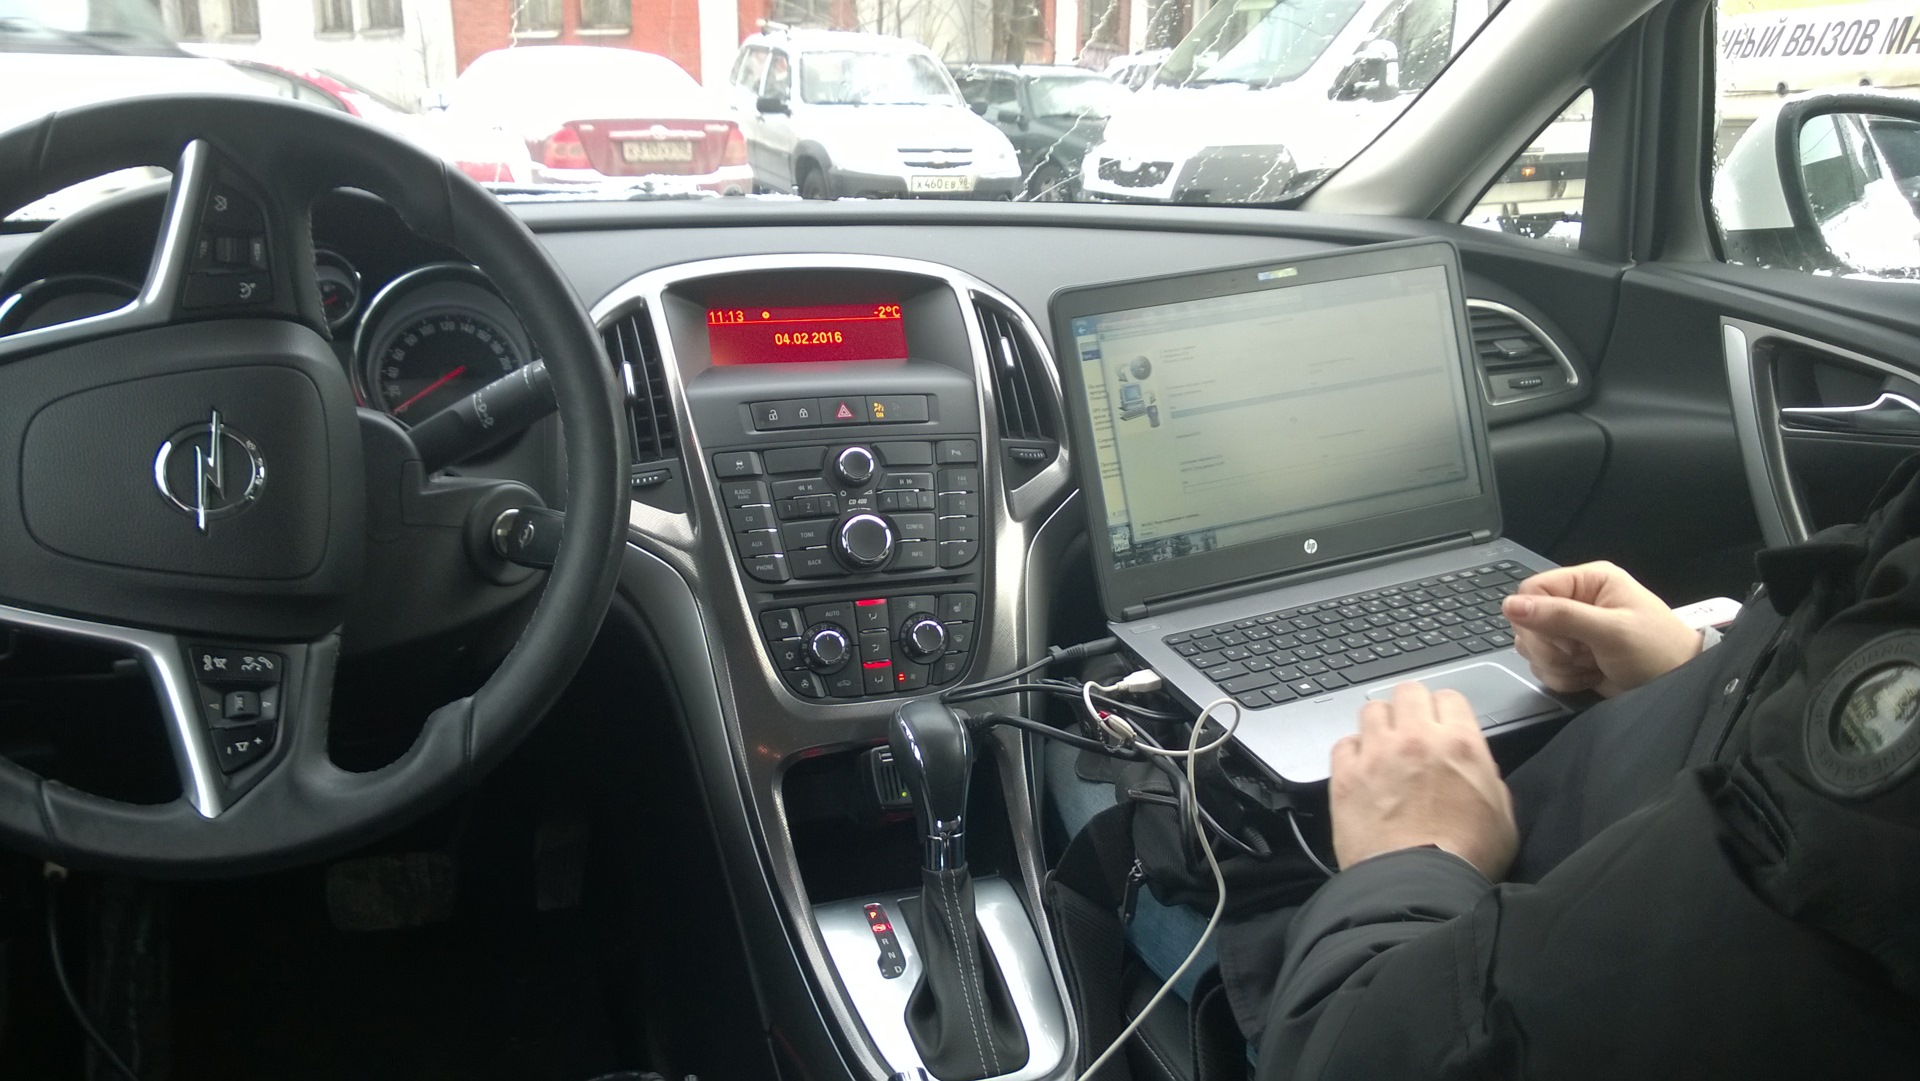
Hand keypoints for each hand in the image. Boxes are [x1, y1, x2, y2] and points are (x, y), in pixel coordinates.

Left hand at [1329, 682, 1517, 880]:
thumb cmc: (1466, 858)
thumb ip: (1486, 778)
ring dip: (1379, 726)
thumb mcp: (1502, 815)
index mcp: (1460, 743)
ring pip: (1371, 711)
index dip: (1445, 711)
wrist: (1420, 888)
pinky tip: (1361, 770)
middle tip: (1411, 730)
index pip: (1448, 697)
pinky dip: (1352, 753)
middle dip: (1410, 707)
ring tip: (1384, 749)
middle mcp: (1415, 739)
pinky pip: (1343, 744)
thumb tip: (1474, 766)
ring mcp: (1376, 755)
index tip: (1442, 725)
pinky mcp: (1346, 776)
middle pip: (1407, 691)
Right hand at [1500, 561, 1700, 698]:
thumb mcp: (1611, 631)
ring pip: (1532, 647)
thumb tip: (1510, 605)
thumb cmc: (1656, 651)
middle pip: (1527, 622)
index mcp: (1587, 581)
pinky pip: (1543, 666)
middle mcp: (1575, 601)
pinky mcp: (1570, 657)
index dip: (1537, 617)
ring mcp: (1571, 631)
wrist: (1679, 688)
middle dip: (1550, 647)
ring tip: (1591, 665)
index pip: (1531, 590)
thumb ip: (1560, 616)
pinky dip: (1563, 678)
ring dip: (1557, 665)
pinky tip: (1589, 675)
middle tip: (1582, 654)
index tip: (1564, 638)